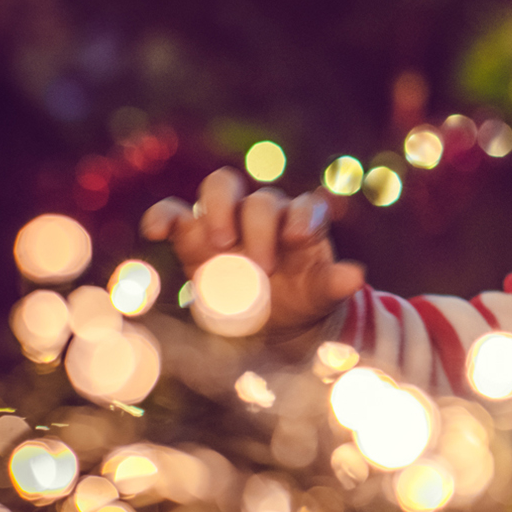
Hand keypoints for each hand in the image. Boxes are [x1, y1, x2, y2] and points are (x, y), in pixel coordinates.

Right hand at [140, 167, 364, 335]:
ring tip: (220, 243)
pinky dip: (164, 216)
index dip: (303, 216)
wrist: (267, 322)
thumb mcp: (319, 296)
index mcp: (302, 225)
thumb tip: (356, 277)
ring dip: (218, 210)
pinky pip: (175, 213)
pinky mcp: (194, 235)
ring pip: (220, 188)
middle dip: (260, 227)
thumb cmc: (300, 300)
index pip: (306, 207)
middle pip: (262, 199)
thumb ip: (333, 285)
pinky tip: (155, 231)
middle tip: (261, 265)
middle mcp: (266, 215)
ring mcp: (229, 220)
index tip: (298, 237)